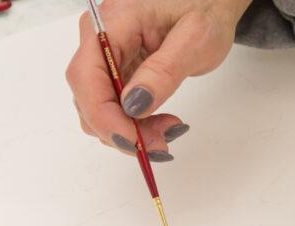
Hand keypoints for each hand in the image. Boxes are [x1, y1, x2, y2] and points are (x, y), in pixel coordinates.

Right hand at [66, 0, 249, 159]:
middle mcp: (98, 38)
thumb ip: (163, 71)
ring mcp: (104, 55)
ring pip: (98, 109)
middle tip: (163, 142)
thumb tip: (133, 104)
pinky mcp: (114, 69)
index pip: (87, 77)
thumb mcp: (195, 39)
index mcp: (113, 23)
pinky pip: (112, 106)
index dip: (105, 118)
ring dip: (129, 132)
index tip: (135, 142)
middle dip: (122, 130)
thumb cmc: (206, 7)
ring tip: (168, 130)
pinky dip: (132, 125)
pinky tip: (159, 123)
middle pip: (90, 98)